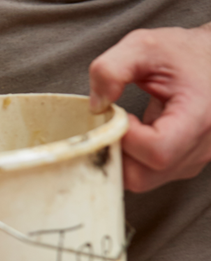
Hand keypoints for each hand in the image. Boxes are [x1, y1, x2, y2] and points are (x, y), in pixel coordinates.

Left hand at [89, 24, 210, 191]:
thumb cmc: (184, 52)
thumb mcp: (144, 45)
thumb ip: (111, 69)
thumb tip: (96, 105)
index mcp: (200, 117)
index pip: (157, 150)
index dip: (126, 137)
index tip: (119, 114)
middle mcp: (202, 146)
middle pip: (143, 176)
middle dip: (114, 153)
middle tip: (111, 125)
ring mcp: (194, 160)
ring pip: (142, 180)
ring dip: (120, 158)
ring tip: (121, 127)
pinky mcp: (184, 164)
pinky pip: (148, 176)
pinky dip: (130, 160)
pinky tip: (130, 135)